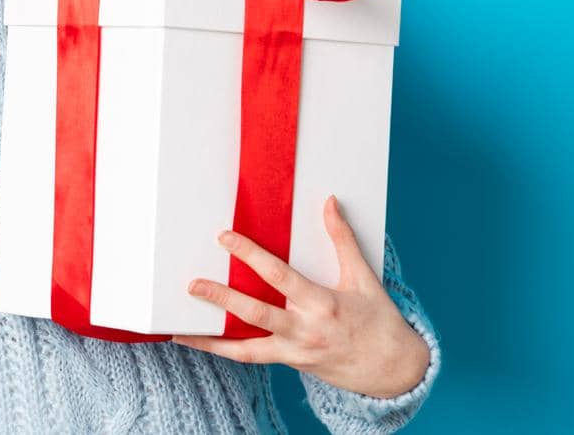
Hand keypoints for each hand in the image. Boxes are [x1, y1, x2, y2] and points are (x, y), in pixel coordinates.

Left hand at [170, 195, 430, 399]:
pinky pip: (252, 359)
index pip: (279, 276)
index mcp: (323, 304)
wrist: (393, 371)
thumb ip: (342, 239)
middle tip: (192, 285)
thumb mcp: (363, 277)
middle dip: (222, 299)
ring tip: (181, 331)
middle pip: (256, 314)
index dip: (250, 255)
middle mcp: (305, 330)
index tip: (224, 238)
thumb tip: (330, 201)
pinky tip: (202, 343)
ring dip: (212, 341)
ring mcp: (296, 352)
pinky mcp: (290, 364)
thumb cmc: (378, 320)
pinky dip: (226, 352)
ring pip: (247, 349)